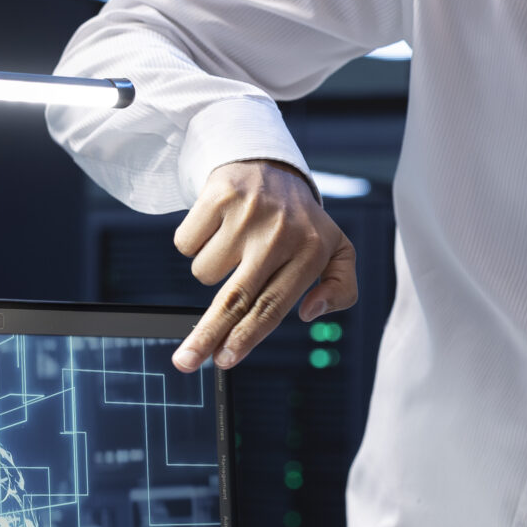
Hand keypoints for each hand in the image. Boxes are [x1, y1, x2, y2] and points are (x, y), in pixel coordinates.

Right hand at [173, 160, 357, 370]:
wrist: (270, 165)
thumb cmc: (300, 223)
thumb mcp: (336, 252)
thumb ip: (341, 289)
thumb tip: (309, 313)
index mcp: (312, 251)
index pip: (273, 306)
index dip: (246, 337)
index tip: (224, 360)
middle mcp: (280, 233)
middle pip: (236, 299)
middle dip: (207, 335)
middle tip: (185, 362)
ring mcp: (248, 213)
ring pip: (205, 273)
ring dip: (211, 269)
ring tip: (235, 246)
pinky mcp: (219, 196)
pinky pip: (187, 244)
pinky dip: (195, 243)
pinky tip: (217, 228)